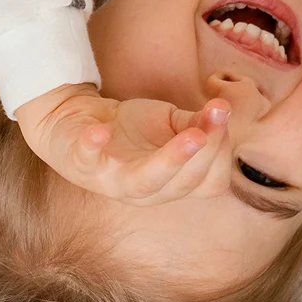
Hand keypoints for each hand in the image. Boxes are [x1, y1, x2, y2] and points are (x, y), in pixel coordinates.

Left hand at [15, 83, 232, 203]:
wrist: (79, 120)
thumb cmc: (130, 129)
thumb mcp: (171, 123)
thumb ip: (197, 122)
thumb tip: (222, 110)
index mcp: (170, 184)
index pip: (208, 183)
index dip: (220, 152)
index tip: (221, 114)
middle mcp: (142, 191)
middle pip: (182, 184)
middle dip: (205, 154)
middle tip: (216, 118)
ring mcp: (109, 180)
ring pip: (143, 183)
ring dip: (170, 161)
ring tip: (192, 136)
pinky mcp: (79, 163)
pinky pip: (86, 160)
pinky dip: (92, 146)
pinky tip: (100, 132)